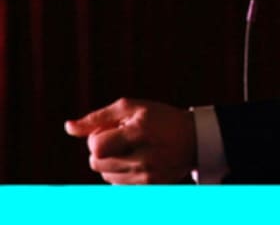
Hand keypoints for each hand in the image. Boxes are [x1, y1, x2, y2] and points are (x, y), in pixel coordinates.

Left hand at [64, 98, 196, 183]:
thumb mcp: (133, 107)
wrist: (194, 139)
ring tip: (130, 148)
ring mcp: (146, 176)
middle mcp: (143, 157)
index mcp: (139, 132)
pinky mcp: (149, 188)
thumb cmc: (160, 118)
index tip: (112, 129)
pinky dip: (121, 173)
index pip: (95, 146)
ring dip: (110, 162)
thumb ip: (99, 117)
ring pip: (105, 175)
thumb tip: (68, 127)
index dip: (97, 137)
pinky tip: (137, 161)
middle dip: (102, 149)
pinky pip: (118, 185)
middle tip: (121, 138)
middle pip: (96, 163)